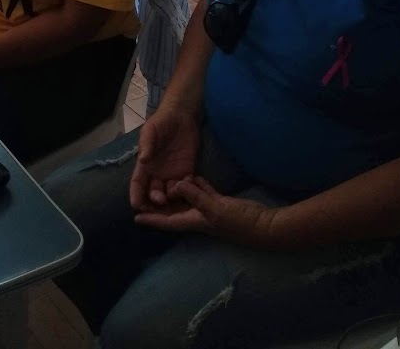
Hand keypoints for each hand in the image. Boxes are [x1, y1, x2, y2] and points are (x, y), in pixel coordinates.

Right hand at [128, 106, 199, 211]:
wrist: (182, 116)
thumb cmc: (162, 122)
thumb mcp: (150, 130)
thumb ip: (147, 144)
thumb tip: (142, 159)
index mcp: (145, 166)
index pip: (138, 184)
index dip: (136, 194)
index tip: (136, 205)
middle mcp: (157, 174)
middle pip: (153, 193)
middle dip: (155, 201)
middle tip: (160, 202)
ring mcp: (172, 174)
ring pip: (170, 194)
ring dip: (172, 200)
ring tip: (175, 199)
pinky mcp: (187, 172)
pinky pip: (186, 186)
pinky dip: (187, 191)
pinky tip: (190, 190)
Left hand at [134, 176, 277, 241]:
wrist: (264, 225)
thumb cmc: (239, 222)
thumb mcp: (214, 208)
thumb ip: (195, 195)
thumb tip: (177, 184)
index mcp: (195, 221)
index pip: (168, 221)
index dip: (151, 219)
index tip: (134, 217)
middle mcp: (199, 216)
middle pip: (175, 209)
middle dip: (161, 203)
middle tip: (145, 192)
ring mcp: (211, 209)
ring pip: (188, 198)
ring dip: (178, 191)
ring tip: (163, 180)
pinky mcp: (221, 201)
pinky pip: (204, 191)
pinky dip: (196, 184)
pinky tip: (191, 175)